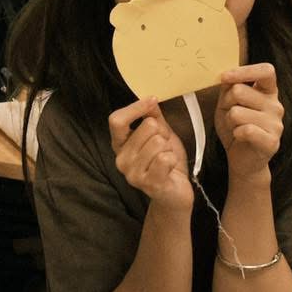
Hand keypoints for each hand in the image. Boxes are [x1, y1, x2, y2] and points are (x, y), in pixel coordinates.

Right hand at [108, 98, 193, 212]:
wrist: (175, 193)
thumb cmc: (166, 162)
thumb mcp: (160, 134)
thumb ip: (153, 117)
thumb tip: (150, 98)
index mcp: (119, 145)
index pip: (116, 120)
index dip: (135, 107)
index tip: (152, 100)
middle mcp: (121, 160)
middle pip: (146, 126)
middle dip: (163, 132)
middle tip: (163, 147)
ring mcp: (133, 174)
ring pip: (158, 142)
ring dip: (168, 149)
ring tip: (166, 159)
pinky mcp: (148, 184)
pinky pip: (165, 158)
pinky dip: (173, 160)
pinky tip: (169, 169)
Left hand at [214, 64, 282, 185]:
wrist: (242, 159)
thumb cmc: (235, 127)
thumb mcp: (228, 103)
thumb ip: (229, 87)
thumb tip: (226, 75)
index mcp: (268, 92)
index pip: (266, 71)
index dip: (245, 71)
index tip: (225, 77)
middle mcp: (276, 105)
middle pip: (240, 91)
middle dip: (226, 103)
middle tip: (230, 115)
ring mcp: (276, 124)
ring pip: (237, 112)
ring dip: (229, 121)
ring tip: (236, 128)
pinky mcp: (272, 141)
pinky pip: (245, 130)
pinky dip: (235, 133)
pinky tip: (239, 137)